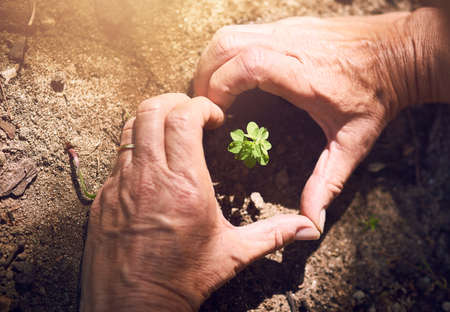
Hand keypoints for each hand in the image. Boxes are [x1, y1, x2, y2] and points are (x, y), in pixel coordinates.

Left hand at [80, 94, 318, 311]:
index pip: (184, 117)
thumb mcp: (233, 254)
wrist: (133, 307)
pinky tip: (152, 166)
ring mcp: (121, 185)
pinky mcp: (103, 197)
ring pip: (129, 128)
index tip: (215, 118)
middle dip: (174, 102)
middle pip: (152, 110)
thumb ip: (273, 234)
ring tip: (171, 132)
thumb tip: (309, 228)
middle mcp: (150, 177)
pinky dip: (136, 148)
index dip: (201, 106)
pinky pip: (117, 158)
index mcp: (185, 184)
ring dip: (152, 121)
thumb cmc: (184, 280)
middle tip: (191, 114)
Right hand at [194, 12, 421, 231]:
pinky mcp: (289, 25)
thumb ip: (327, 182)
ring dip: (212, 62)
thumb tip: (312, 221)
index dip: (220, 87)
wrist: (400, 52)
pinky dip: (228, 53)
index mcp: (304, 75)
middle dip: (204, 75)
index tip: (216, 113)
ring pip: (230, 34)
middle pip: (227, 45)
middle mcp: (291, 46)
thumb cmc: (377, 95)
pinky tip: (234, 75)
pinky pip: (244, 32)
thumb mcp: (354, 142)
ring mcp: (289, 30)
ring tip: (213, 90)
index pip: (246, 66)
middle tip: (205, 105)